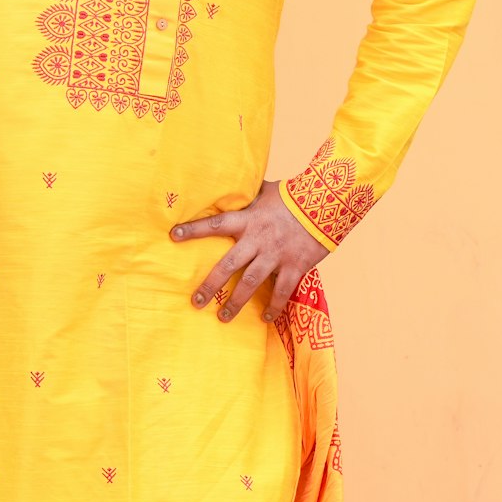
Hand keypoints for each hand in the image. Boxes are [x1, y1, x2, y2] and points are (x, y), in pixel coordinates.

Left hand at [169, 179, 331, 323]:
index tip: (174, 235)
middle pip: (228, 265)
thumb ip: (250, 195)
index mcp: (249, 220)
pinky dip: (274, 307)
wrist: (327, 204)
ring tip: (223, 317)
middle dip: (210, 285)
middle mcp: (258, 240)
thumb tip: (234, 183)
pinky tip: (266, 318)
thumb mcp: (267, 191)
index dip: (193, 229)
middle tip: (195, 302)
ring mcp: (276, 255)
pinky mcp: (295, 266)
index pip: (215, 224)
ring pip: (251, 283)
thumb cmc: (294, 195)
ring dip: (236, 303)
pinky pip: (282, 292)